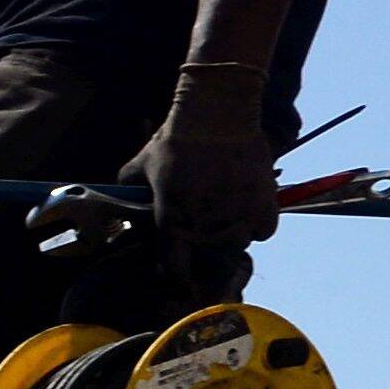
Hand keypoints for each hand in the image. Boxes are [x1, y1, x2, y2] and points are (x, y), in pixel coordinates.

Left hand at [131, 61, 280, 250]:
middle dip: (207, 251)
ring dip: (232, 236)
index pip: (174, 269)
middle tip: (206, 231)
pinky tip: (248, 207)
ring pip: (238, 245)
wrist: (217, 114)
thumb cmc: (177, 138)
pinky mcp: (265, 205)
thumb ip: (130, 187)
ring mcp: (238, 218)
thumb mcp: (142, 163)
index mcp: (173, 221)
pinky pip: (263, 231)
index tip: (180, 267)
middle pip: (210, 261)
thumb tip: (124, 202)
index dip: (176, 274)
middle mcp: (207, 227)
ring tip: (227, 215)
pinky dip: (257, 224)